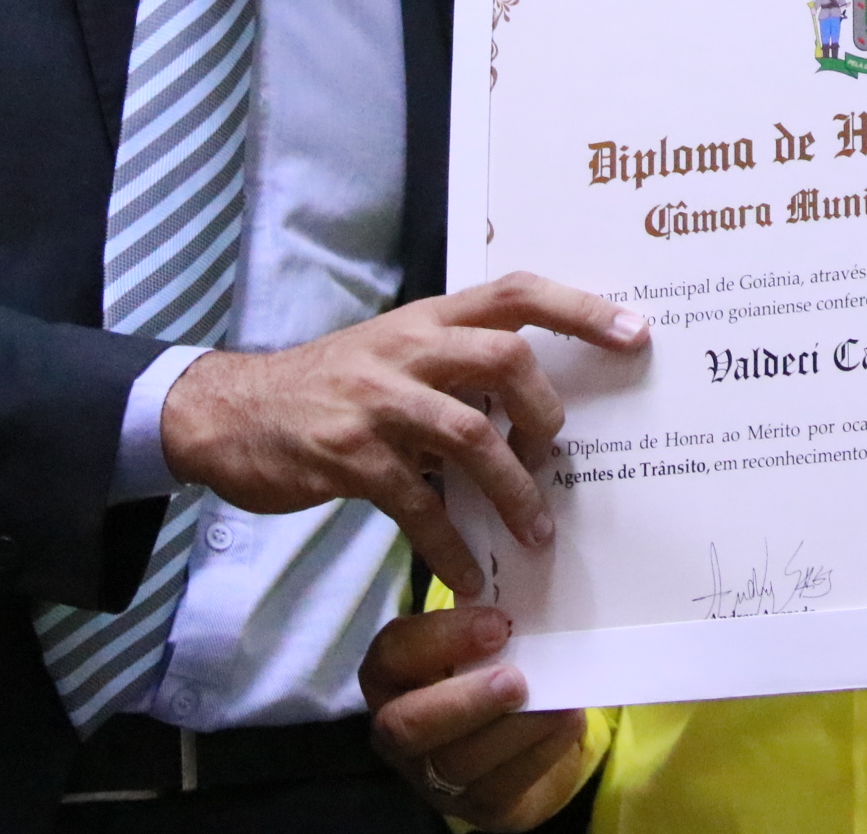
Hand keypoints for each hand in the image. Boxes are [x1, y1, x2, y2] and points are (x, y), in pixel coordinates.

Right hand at [160, 271, 646, 595]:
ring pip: (469, 434)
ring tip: (535, 532)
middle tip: (557, 457)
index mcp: (427, 320)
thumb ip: (456, 368)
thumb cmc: (329, 386)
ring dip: (512, 490)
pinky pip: (417, 504)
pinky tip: (468, 574)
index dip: (580, 307)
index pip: (516, 292)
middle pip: (505, 358)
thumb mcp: (395, 355)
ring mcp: (376, 401)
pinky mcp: (347, 456)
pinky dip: (450, 544)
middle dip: (545, 412)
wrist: (230, 412)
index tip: (636, 332)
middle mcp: (407, 350)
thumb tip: (534, 404)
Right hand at [363, 605, 590, 828]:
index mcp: (394, 675)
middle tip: (516, 679)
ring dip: (513, 728)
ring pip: (457, 761)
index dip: (440, 639)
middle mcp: (399, 728)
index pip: (392, 654)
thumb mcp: (486, 638)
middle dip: (463, 701)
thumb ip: (491, 619)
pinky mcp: (476, 804)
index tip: (498, 623)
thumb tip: (531, 585)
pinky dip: (539, 752)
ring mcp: (432, 774)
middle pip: (406, 725)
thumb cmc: (497, 664)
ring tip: (558, 702)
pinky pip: (500, 787)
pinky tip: (567, 722)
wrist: (527, 734)